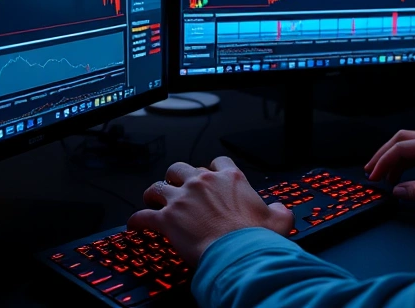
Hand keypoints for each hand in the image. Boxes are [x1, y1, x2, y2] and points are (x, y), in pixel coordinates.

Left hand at [127, 156, 293, 265]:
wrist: (238, 252)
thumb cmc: (255, 237)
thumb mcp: (278, 219)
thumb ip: (278, 210)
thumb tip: (279, 210)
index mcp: (230, 179)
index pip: (217, 162)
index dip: (211, 168)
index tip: (209, 176)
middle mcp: (202, 183)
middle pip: (180, 168)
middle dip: (176, 177)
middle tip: (176, 188)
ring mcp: (182, 199)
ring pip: (158, 187)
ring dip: (153, 194)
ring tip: (152, 201)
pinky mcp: (166, 219)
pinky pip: (143, 215)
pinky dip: (137, 220)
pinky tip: (136, 225)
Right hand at [365, 130, 414, 205]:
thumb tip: (398, 191)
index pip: (400, 148)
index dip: (383, 162)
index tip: (374, 175)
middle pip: (401, 140)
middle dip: (383, 154)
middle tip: (371, 169)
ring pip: (408, 144)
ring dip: (393, 158)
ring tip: (383, 174)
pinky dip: (405, 161)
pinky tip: (401, 175)